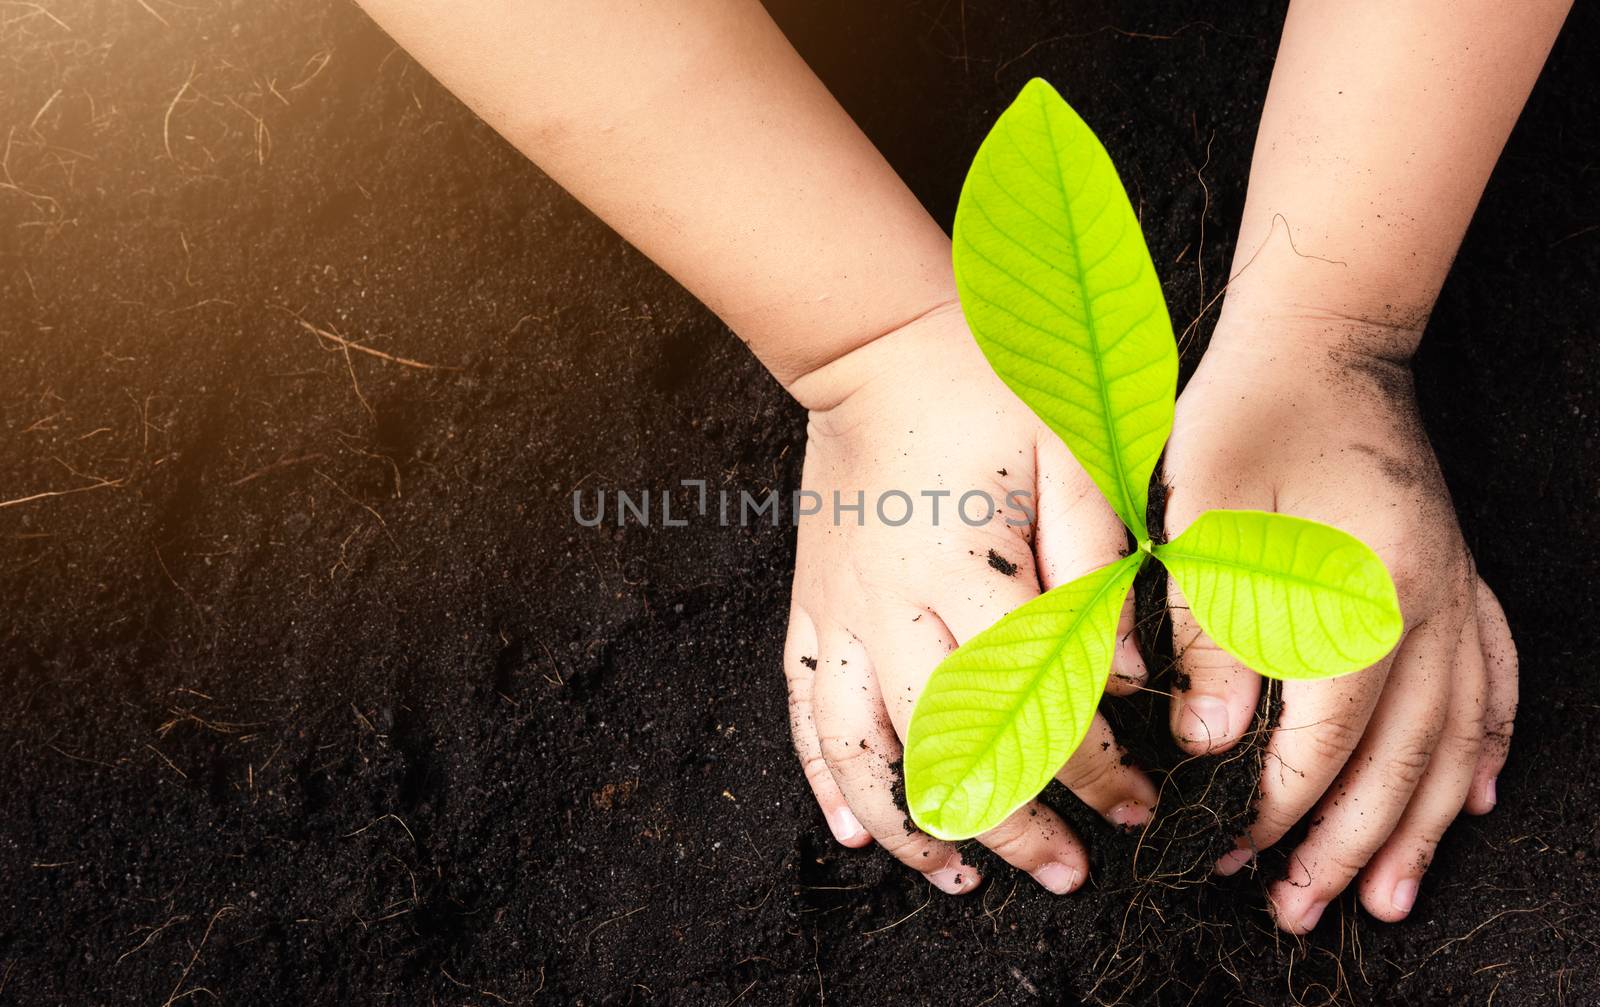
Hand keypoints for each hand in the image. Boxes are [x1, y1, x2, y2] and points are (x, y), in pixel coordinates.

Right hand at [782, 303, 1157, 894]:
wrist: (876, 340)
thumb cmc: (990, 383)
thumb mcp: (1074, 446)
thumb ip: (1102, 558)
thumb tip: (1130, 672)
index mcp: (967, 569)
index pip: (1035, 702)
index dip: (1091, 769)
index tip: (1134, 804)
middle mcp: (891, 607)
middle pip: (947, 749)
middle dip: (1014, 826)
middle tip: (1069, 872)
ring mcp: (839, 613)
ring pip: (861, 753)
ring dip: (911, 828)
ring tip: (960, 881)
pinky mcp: (811, 607)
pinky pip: (805, 712)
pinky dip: (827, 779)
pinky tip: (852, 829)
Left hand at [1162, 317, 1516, 931]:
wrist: (1318, 344)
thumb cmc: (1245, 422)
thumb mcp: (1201, 521)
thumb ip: (1212, 633)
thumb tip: (1211, 743)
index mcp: (1360, 599)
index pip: (1324, 742)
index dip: (1276, 810)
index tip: (1229, 853)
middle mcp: (1426, 610)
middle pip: (1396, 760)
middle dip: (1344, 847)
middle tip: (1298, 911)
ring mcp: (1454, 594)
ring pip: (1454, 738)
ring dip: (1423, 824)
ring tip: (1390, 896)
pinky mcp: (1456, 578)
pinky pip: (1495, 679)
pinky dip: (1488, 744)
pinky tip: (1479, 795)